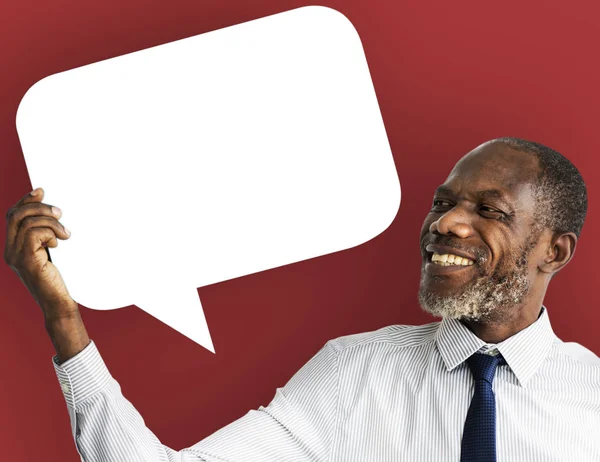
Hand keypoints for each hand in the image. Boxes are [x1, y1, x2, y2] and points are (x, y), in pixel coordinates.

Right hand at [4, 188, 75, 319]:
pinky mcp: (27, 261)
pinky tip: (60, 243)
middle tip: (61, 214)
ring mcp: (16, 256)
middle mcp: (9, 250)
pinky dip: (50, 232)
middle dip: (40, 207)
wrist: (60, 304)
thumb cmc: (60, 278)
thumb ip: (45, 235)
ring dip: (51, 222)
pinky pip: (35, 234)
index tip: (41, 191)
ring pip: (28, 222)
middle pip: (17, 214)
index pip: (12, 215)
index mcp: (13, 246)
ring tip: (66, 234)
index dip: (25, 200)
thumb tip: (53, 211)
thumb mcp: (51, 252)